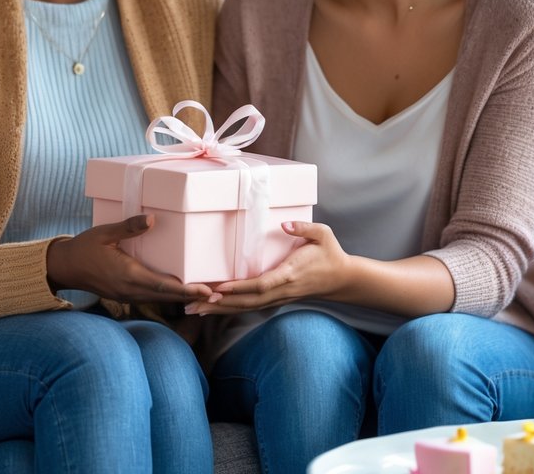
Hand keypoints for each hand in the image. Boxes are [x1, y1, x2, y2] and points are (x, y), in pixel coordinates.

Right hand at [46, 214, 213, 302]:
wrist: (64, 267)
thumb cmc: (84, 248)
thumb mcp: (105, 233)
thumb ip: (129, 227)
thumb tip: (151, 220)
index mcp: (128, 275)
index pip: (164, 286)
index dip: (187, 289)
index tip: (207, 290)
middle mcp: (130, 289)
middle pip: (168, 296)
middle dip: (193, 296)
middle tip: (219, 294)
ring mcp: (127, 295)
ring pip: (160, 299)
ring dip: (182, 297)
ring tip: (206, 294)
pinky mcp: (125, 294)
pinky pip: (151, 297)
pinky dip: (168, 296)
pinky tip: (180, 291)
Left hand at [184, 220, 349, 314]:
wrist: (341, 280)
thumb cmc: (330, 254)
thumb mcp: (323, 235)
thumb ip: (304, 228)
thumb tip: (285, 224)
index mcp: (290, 273)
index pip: (261, 284)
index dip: (240, 287)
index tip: (219, 288)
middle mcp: (282, 290)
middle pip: (247, 301)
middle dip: (219, 304)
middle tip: (192, 303)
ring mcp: (279, 297)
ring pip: (246, 307)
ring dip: (220, 310)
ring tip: (193, 309)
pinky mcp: (276, 299)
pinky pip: (250, 306)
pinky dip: (230, 309)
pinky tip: (213, 309)